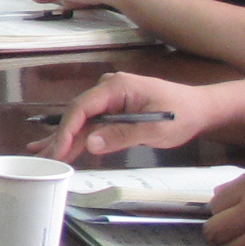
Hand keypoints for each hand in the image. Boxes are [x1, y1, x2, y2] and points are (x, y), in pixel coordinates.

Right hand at [44, 71, 216, 160]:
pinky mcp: (114, 108)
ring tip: (42, 154)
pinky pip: (93, 123)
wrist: (202, 108)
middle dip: (60, 137)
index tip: (58, 151)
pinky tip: (60, 146)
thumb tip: (92, 143)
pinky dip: (78, 136)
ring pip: (82, 120)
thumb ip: (123, 135)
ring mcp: (111, 98)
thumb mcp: (156, 130)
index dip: (67, 130)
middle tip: (42, 158)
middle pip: (77, 114)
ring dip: (65, 138)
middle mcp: (109, 89)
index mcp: (117, 87)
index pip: (83, 108)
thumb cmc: (183, 115)